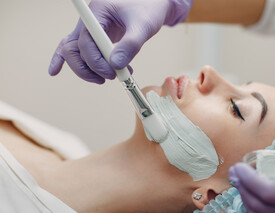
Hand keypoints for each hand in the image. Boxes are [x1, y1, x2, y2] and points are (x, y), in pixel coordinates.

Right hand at [49, 0, 192, 83]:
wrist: (153, 5)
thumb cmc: (148, 10)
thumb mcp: (143, 26)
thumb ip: (130, 45)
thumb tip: (115, 65)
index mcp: (97, 12)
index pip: (86, 41)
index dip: (96, 61)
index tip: (112, 73)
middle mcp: (89, 21)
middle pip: (73, 48)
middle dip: (87, 68)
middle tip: (109, 77)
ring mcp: (89, 30)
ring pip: (73, 52)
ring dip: (85, 69)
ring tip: (109, 77)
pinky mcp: (95, 38)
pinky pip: (77, 49)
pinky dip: (65, 60)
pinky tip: (54, 71)